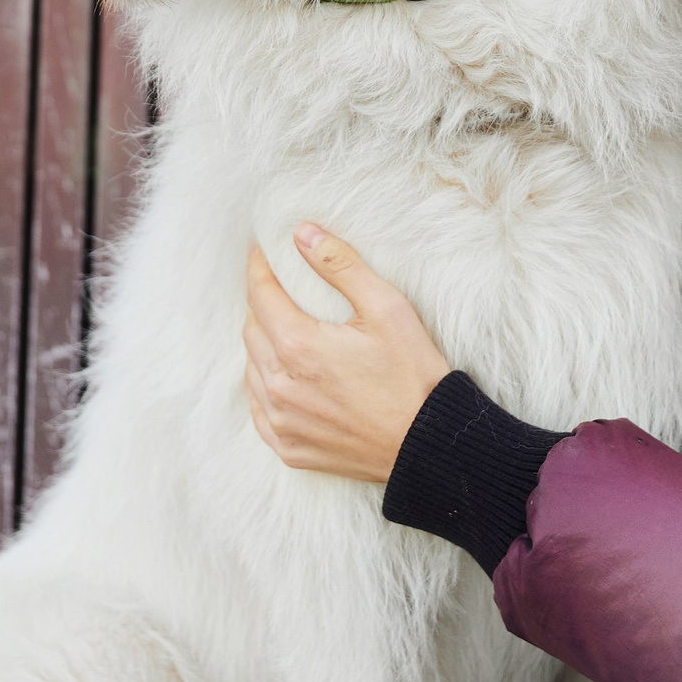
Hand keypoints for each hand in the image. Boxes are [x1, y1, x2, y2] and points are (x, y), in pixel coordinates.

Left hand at [243, 224, 451, 482]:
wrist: (429, 445)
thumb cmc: (414, 375)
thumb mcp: (387, 308)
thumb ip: (341, 266)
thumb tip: (302, 233)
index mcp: (298, 345)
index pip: (260, 293)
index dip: (259, 266)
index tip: (261, 249)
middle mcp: (280, 385)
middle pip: (252, 329)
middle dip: (262, 303)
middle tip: (280, 288)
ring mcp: (281, 421)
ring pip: (252, 369)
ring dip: (263, 345)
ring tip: (285, 331)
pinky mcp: (289, 448)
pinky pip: (259, 410)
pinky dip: (265, 387)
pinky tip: (284, 377)